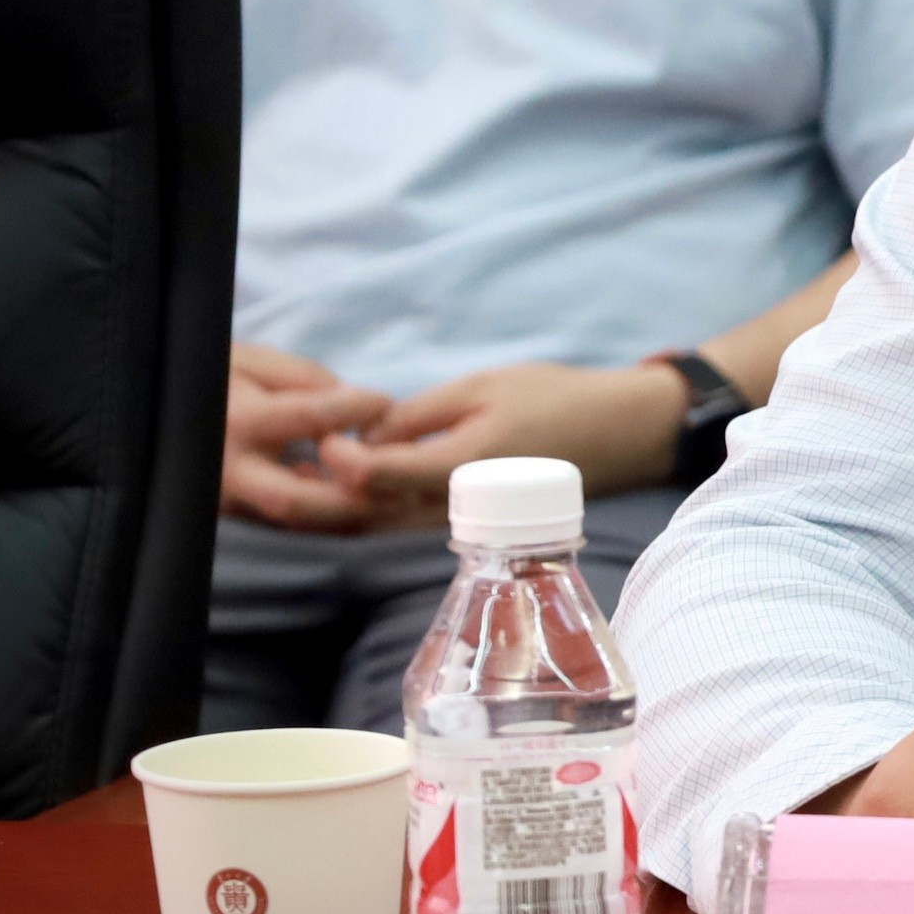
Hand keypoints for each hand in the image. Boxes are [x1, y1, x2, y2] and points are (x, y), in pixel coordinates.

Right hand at [220, 342, 390, 530]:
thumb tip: (352, 399)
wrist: (148, 415)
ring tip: (396, 495)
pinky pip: (290, 524)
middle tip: (403, 479)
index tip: (384, 401)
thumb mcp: (250, 360)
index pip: (308, 418)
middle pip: (298, 500)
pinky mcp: (234, 518)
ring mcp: (228, 503)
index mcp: (235, 421)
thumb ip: (302, 378)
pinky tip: (365, 499)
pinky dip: (329, 516)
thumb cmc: (208, 378)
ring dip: (348, 515)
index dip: (354, 409)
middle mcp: (228, 471)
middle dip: (354, 497)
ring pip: (297, 523)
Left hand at [321, 360, 685, 527]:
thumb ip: (419, 415)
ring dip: (344, 507)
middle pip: (369, 514)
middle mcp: (455, 505)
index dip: (338, 456)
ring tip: (311, 480)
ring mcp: (464, 520)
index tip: (323, 428)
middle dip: (324, 494)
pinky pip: (408, 522)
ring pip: (385, 525)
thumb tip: (363, 433)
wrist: (618, 432)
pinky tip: (358, 489)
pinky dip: (374, 509)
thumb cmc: (555, 399)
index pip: (374, 474)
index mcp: (457, 467)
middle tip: (294, 465)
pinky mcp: (471, 521)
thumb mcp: (482, 388)